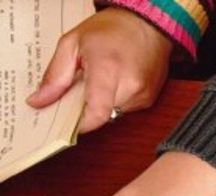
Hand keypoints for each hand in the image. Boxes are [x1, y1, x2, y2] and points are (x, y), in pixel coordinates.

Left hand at [26, 7, 172, 132]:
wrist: (147, 24)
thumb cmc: (111, 29)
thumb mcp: (72, 43)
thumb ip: (55, 75)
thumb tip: (40, 101)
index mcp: (108, 68)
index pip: (96, 112)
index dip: (80, 124)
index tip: (65, 123)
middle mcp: (130, 85)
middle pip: (101, 114)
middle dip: (86, 107)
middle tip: (79, 89)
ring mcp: (143, 93)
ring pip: (113, 113)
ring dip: (102, 102)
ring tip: (100, 80)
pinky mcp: (149, 98)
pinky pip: (126, 109)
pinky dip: (115, 99)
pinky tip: (114, 81)